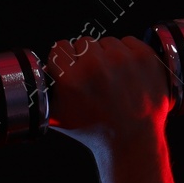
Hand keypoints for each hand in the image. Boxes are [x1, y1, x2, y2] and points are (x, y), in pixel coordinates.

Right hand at [45, 35, 170, 152]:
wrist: (132, 141)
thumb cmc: (95, 131)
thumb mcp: (57, 117)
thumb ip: (45, 92)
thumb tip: (40, 72)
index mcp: (71, 79)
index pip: (60, 47)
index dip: (65, 60)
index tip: (72, 70)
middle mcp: (95, 66)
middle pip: (83, 42)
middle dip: (86, 58)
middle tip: (95, 79)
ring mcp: (122, 59)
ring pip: (107, 42)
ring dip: (108, 56)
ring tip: (113, 79)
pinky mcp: (143, 56)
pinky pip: (128, 41)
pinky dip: (127, 54)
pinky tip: (127, 74)